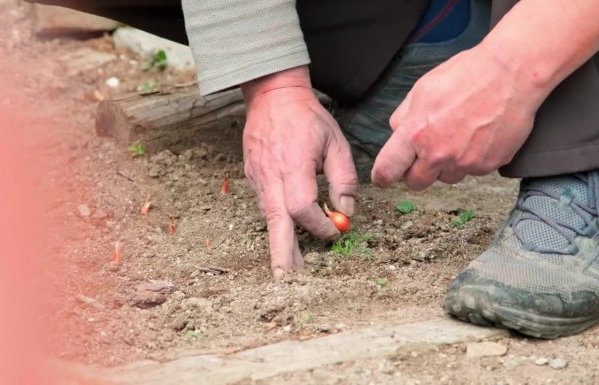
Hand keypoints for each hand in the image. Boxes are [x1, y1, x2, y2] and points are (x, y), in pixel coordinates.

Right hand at [241, 66, 357, 277]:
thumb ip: (343, 178)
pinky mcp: (252, 177)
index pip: (302, 208)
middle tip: (286, 281)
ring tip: (288, 268)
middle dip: (281, 254)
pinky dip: (275, 223)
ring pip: (268, 217)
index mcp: (292, 165)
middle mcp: (270, 175)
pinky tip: (285, 235)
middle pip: (275, 223)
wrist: (272, 96)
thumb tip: (346, 212)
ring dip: (278, 242)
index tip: (335, 230)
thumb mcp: (336, 142)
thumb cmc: (307, 118)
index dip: (319, 226)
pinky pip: (265, 206)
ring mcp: (256, 177)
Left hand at [371, 44, 547, 188]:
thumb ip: (404, 116)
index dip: (382, 176)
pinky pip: (472, 171)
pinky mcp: (488, 166)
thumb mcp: (423, 88)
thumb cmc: (467, 74)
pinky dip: (472, 158)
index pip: (388, 170)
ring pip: (446, 177)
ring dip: (446, 164)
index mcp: (416, 133)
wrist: (512, 73)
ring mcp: (465, 163)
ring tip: (459, 136)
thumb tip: (396, 134)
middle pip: (416, 183)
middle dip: (416, 172)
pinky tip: (478, 135)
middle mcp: (439, 154)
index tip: (383, 177)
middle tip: (425, 154)